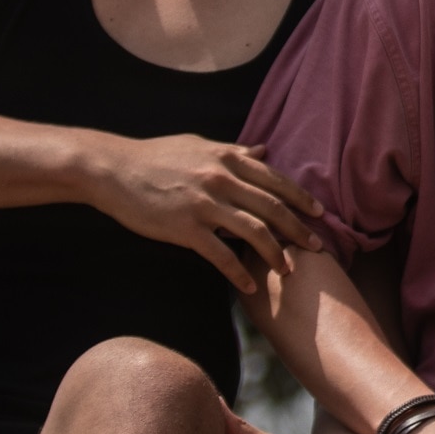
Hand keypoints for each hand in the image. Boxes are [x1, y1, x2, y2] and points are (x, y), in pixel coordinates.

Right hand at [82, 134, 324, 292]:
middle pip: (273, 208)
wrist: (113, 170)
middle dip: (299, 230)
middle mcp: (222, 179)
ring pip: (254, 232)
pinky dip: (238, 274)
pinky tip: (248, 288)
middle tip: (317, 248)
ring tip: (288, 272)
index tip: (320, 214)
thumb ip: (234, 151)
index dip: (301, 198)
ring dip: (275, 255)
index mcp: (227, 158)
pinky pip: (221, 255)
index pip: (275, 180)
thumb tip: (265, 148)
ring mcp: (205, 204)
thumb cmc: (156, 157)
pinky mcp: (186, 228)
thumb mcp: (199, 145)